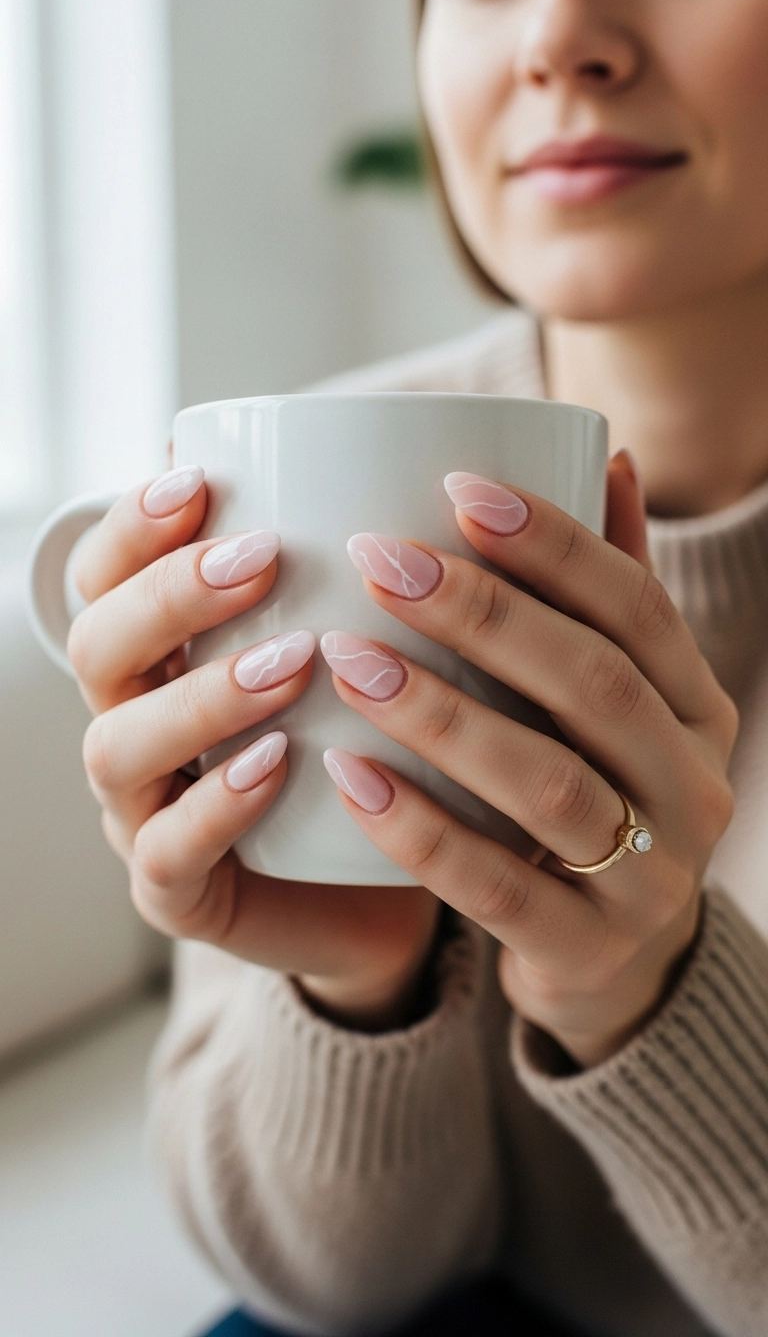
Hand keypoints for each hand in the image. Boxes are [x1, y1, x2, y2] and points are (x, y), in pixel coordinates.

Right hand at [68, 466, 439, 1031]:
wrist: (390, 892)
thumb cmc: (406, 750)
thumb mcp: (428, 649)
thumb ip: (486, 562)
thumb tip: (609, 463)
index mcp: (176, 646)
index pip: (112, 568)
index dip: (137, 519)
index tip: (204, 474)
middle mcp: (144, 719)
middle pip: (102, 644)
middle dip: (171, 592)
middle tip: (262, 556)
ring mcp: (152, 810)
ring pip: (122, 746)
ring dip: (205, 694)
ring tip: (294, 660)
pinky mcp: (182, 892)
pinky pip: (171, 854)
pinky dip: (219, 806)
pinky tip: (284, 763)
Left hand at [319, 454, 738, 1066]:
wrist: (612, 961)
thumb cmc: (594, 794)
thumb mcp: (617, 701)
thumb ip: (609, 594)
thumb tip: (609, 453)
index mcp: (697, 707)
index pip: (636, 606)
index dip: (554, 542)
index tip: (457, 486)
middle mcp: (693, 786)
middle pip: (594, 683)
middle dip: (485, 614)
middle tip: (378, 560)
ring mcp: (651, 877)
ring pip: (548, 784)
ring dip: (443, 715)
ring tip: (347, 659)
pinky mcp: (586, 950)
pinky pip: (497, 887)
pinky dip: (420, 829)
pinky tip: (346, 774)